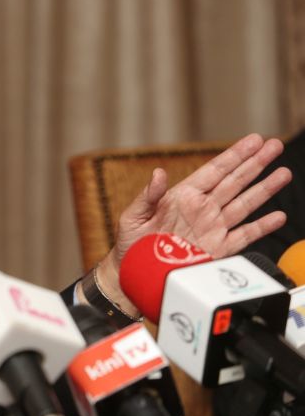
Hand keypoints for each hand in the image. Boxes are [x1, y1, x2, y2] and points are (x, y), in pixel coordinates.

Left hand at [96, 133, 290, 313]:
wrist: (133, 274)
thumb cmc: (131, 243)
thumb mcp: (133, 216)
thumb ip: (148, 195)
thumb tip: (158, 173)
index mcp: (182, 197)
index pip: (214, 171)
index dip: (234, 155)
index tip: (253, 140)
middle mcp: (201, 209)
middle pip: (234, 182)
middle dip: (255, 163)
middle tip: (274, 146)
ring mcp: (212, 228)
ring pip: (244, 204)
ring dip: (264, 189)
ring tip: (283, 173)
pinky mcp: (218, 249)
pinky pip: (244, 236)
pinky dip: (261, 227)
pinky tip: (277, 217)